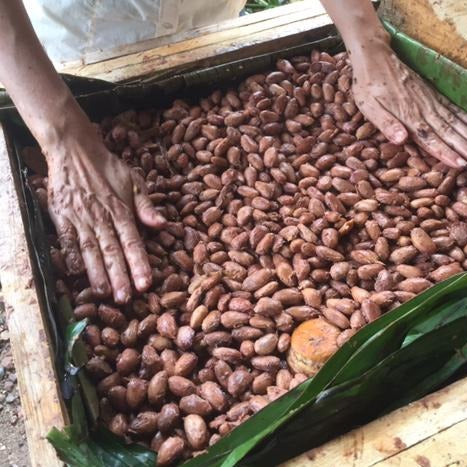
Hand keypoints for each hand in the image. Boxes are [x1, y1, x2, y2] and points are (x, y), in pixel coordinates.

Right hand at [47, 132, 165, 303]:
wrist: (75, 151)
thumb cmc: (108, 168)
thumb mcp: (134, 182)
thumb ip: (146, 206)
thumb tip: (163, 224)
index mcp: (122, 211)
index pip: (133, 242)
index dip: (139, 263)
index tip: (146, 283)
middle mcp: (102, 218)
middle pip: (112, 251)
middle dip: (119, 276)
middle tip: (125, 298)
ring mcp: (80, 218)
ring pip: (90, 250)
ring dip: (97, 273)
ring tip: (104, 293)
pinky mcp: (61, 217)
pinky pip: (65, 240)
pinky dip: (70, 256)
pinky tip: (76, 273)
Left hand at [350, 39, 466, 167]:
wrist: (375, 56)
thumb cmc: (368, 85)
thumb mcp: (368, 107)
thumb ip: (386, 123)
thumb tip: (401, 140)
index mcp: (407, 116)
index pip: (430, 138)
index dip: (445, 152)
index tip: (459, 164)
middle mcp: (423, 109)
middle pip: (446, 131)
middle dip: (462, 147)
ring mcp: (429, 100)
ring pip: (452, 120)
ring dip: (466, 134)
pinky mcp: (431, 93)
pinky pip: (452, 107)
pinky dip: (464, 117)